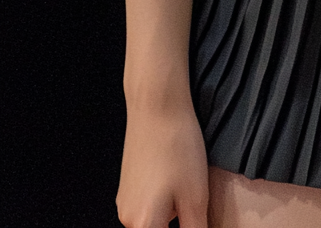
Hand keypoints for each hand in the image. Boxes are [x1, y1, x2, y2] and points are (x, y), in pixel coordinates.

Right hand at [116, 95, 208, 227]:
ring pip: (152, 223)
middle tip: (195, 208)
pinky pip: (146, 208)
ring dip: (171, 218)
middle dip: (178, 224)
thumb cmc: (177, 147)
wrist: (156, 105)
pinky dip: (163, 205)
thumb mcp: (196, 198)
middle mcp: (127, 218)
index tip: (195, 218)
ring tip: (189, 195)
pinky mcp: (128, 186)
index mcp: (143, 225)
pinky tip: (177, 183)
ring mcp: (125, 201)